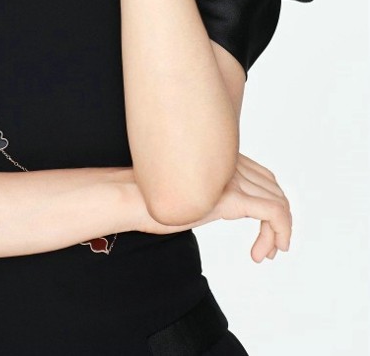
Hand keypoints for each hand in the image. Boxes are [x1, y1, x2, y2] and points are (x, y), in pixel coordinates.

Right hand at [128, 153, 291, 262]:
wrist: (131, 198)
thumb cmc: (150, 198)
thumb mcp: (188, 193)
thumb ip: (205, 191)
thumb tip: (211, 205)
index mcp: (220, 157)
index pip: (262, 175)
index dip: (271, 200)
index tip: (264, 230)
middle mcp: (230, 162)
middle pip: (273, 187)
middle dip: (280, 218)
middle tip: (271, 247)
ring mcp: (232, 179)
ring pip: (278, 202)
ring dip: (279, 232)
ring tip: (268, 253)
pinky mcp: (232, 197)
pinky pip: (274, 212)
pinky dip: (279, 232)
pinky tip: (262, 253)